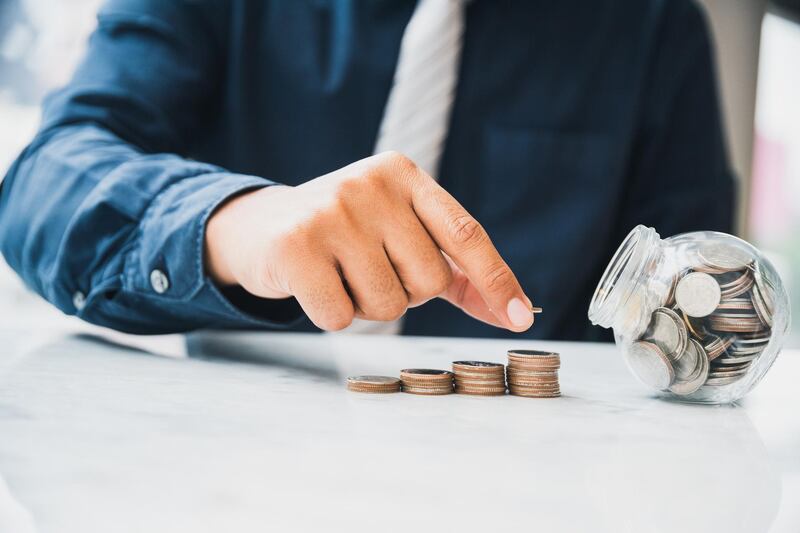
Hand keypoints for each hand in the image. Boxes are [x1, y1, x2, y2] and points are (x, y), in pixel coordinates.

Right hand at [205, 152, 534, 331]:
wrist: (263, 227)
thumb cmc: (345, 235)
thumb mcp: (400, 233)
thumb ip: (455, 270)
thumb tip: (516, 312)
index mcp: (404, 175)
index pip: (465, 233)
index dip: (497, 279)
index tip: (523, 318)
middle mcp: (370, 185)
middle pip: (428, 282)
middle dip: (405, 294)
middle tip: (368, 269)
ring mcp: (331, 212)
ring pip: (387, 306)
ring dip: (367, 305)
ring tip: (340, 274)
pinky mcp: (296, 247)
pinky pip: (342, 317)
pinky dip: (332, 314)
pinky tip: (313, 284)